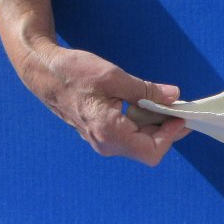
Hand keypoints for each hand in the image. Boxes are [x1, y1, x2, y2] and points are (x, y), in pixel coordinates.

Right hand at [24, 44, 189, 164]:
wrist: (43, 73)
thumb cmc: (73, 73)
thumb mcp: (114, 77)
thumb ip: (146, 90)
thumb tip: (174, 96)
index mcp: (109, 132)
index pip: (152, 151)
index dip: (171, 136)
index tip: (180, 117)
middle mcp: (106, 144)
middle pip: (149, 149)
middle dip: (166, 130)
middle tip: (178, 110)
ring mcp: (103, 142)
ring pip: (140, 143)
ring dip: (155, 126)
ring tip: (162, 105)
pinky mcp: (102, 135)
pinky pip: (130, 136)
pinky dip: (142, 123)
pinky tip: (145, 106)